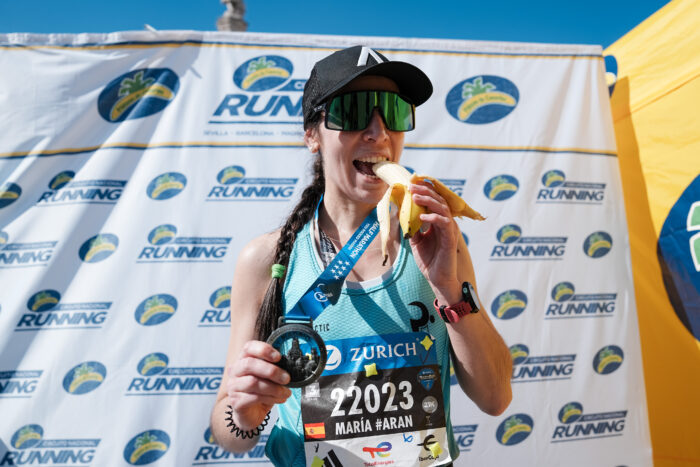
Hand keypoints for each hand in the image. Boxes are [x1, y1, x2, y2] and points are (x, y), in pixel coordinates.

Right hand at [226, 340, 291, 429]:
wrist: (251, 414)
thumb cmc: (261, 391)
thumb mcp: (268, 377)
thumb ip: (274, 367)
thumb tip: (290, 364)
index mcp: (243, 360)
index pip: (248, 348)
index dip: (263, 350)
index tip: (278, 357)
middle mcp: (235, 371)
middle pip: (249, 364)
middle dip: (272, 371)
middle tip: (287, 378)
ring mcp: (233, 387)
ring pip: (253, 382)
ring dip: (274, 388)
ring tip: (285, 392)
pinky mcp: (236, 402)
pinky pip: (255, 397)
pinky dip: (271, 398)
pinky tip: (279, 399)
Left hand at [407, 181, 462, 303]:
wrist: (438, 279)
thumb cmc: (429, 260)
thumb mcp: (416, 241)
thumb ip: (412, 227)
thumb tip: (401, 214)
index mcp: (438, 222)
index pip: (433, 201)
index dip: (424, 191)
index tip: (411, 184)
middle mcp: (446, 223)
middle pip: (439, 200)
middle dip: (425, 191)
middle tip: (412, 186)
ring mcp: (449, 230)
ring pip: (442, 208)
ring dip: (429, 201)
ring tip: (415, 197)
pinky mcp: (450, 238)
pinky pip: (444, 223)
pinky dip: (433, 218)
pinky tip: (421, 216)